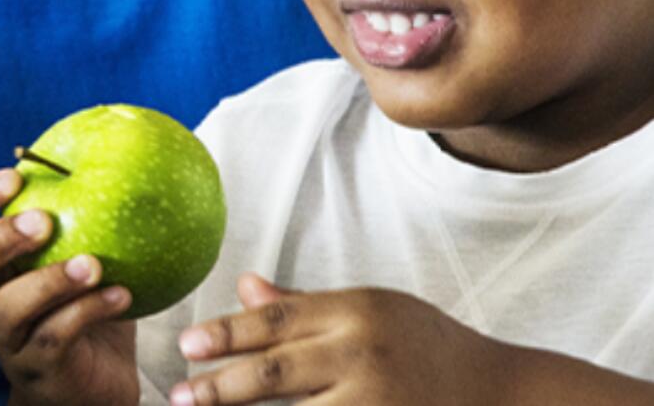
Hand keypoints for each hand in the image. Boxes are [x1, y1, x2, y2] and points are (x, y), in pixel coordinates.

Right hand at [0, 168, 137, 405]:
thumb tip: (118, 139)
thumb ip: (86, 208)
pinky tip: (122, 294)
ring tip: (93, 262)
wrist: (96, 386)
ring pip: (6, 309)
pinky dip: (87, 312)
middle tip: (43, 220)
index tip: (14, 175)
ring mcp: (10, 340)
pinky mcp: (39, 371)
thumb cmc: (88, 306)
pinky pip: (54, 339)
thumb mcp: (84, 250)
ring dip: (48, 281)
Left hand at [168, 273, 505, 405]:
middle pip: (276, 374)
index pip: (277, 320)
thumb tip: (244, 287)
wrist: (501, 392)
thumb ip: (303, 305)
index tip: (187, 344)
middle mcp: (363, 354)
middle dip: (220, 387)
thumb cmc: (425, 344)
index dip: (228, 332)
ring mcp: (377, 402)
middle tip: (179, 395)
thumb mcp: (369, 310)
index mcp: (356, 311)